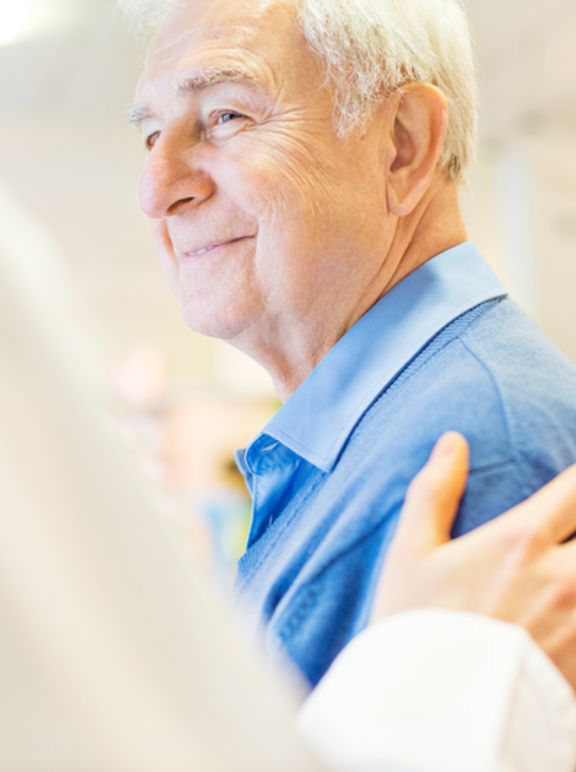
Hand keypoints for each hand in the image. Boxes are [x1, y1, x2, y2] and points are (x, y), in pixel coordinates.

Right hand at [371, 432, 575, 688]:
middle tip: (568, 537)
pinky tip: (569, 616)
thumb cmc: (416, 627)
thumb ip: (434, 491)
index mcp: (522, 541)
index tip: (573, 486)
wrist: (428, 714)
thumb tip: (453, 442)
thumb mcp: (411, 553)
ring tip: (568, 579)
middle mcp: (564, 576)